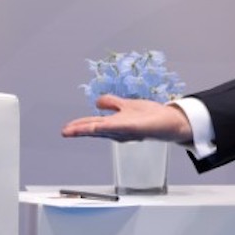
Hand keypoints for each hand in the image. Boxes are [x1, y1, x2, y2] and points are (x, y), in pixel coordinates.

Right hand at [61, 94, 192, 142]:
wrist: (170, 121)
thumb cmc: (150, 116)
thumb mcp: (126, 106)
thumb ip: (112, 103)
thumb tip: (97, 102)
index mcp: (114, 125)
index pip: (92, 125)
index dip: (78, 127)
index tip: (65, 130)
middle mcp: (118, 130)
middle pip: (94, 129)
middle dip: (79, 130)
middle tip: (64, 132)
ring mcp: (125, 130)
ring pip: (102, 129)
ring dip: (87, 130)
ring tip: (72, 131)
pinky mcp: (134, 127)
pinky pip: (117, 127)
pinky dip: (106, 128)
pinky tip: (96, 127)